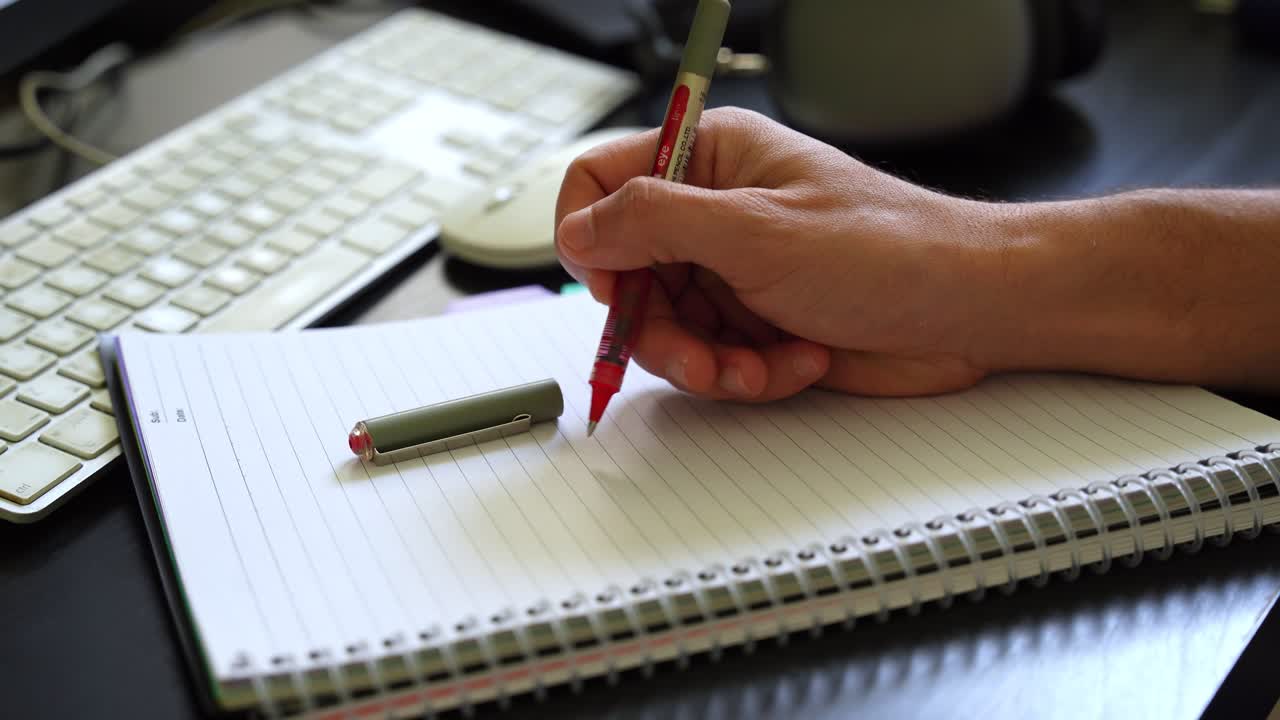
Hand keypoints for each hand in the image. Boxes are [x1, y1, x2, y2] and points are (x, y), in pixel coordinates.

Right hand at [555, 108, 1007, 400]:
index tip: (613, 291)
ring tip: (757, 370)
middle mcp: (713, 213)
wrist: (969, 310)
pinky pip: (712, 358)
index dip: (592, 242)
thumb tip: (577, 229)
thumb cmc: (888, 249)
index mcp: (709, 160)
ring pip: (667, 329)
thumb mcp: (756, 232)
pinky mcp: (757, 321)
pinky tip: (796, 364)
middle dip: (659, 331)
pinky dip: (747, 374)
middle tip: (699, 359)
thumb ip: (653, 223)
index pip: (601, 186)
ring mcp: (734, 271)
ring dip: (707, 363)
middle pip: (627, 276)